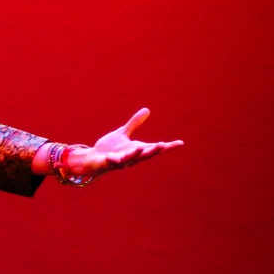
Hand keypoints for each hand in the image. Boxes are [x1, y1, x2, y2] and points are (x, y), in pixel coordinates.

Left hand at [64, 108, 182, 180]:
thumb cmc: (110, 148)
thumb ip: (134, 123)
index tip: (181, 143)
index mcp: (136, 150)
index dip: (168, 146)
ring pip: (129, 159)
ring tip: (140, 147)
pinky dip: (112, 159)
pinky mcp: (108, 164)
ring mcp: (120, 162)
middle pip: (145, 155)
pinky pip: (111, 162)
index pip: (155, 148)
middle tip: (162, 145)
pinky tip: (112, 156)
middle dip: (153, 150)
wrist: (93, 159)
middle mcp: (131, 157)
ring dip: (135, 154)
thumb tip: (147, 110)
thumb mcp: (123, 133)